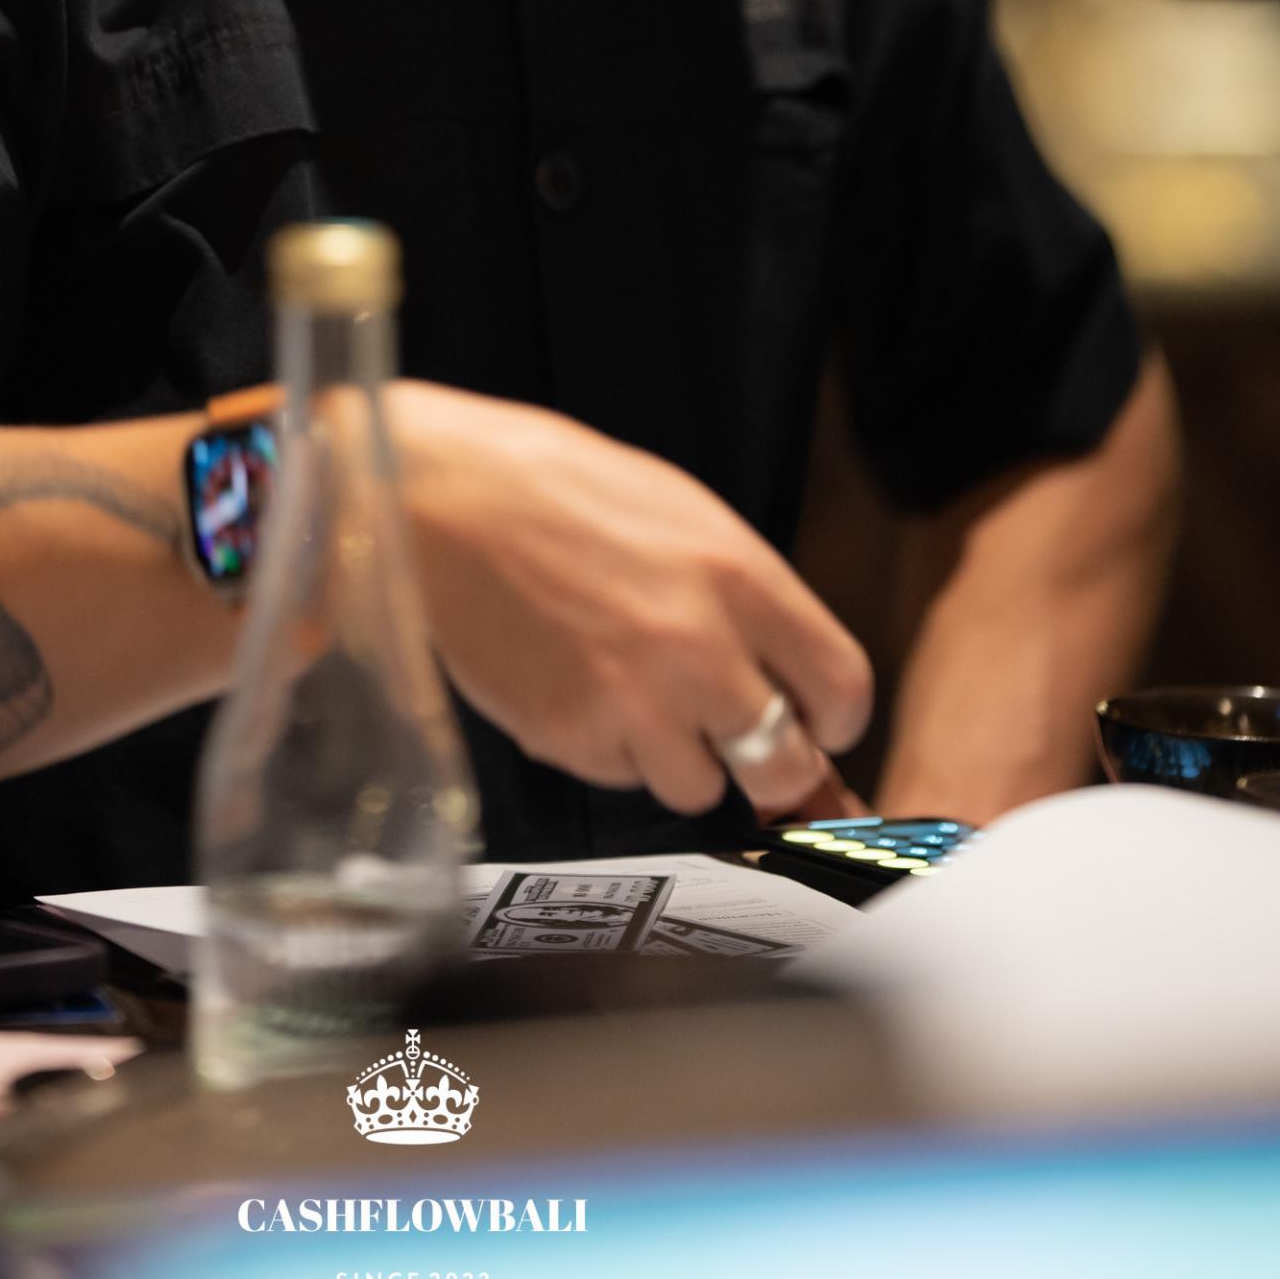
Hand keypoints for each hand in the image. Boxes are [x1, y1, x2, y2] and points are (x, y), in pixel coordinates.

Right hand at [390, 382, 872, 818]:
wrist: (438, 496)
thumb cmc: (553, 490)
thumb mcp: (678, 514)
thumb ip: (742, 597)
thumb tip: (782, 672)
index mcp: (739, 576)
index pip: (841, 687)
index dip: (834, 720)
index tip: (820, 726)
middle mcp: (699, 648)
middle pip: (786, 764)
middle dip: (777, 767)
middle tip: (751, 752)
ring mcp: (633, 701)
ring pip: (699, 787)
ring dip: (680, 758)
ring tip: (637, 698)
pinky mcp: (569, 737)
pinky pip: (618, 776)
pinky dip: (608, 749)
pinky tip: (578, 688)